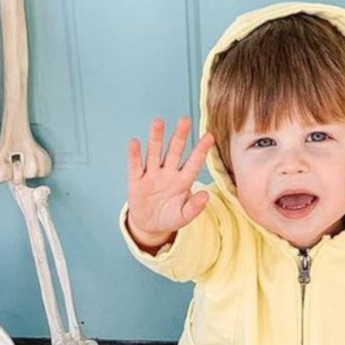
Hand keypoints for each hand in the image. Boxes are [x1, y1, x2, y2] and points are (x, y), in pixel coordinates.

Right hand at [126, 117, 214, 250]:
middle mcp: (168, 172)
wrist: (149, 225)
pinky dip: (134, 155)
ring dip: (156, 138)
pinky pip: (135, 166)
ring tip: (158, 122)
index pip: (194, 163)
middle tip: (185, 119)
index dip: (201, 150)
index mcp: (183, 180)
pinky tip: (134, 142)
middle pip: (174, 151)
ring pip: (154, 153)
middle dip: (179, 136)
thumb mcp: (184, 216)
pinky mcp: (136, 181)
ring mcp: (152, 175)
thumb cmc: (170, 217)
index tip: (209, 136)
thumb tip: (206, 196)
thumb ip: (194, 207)